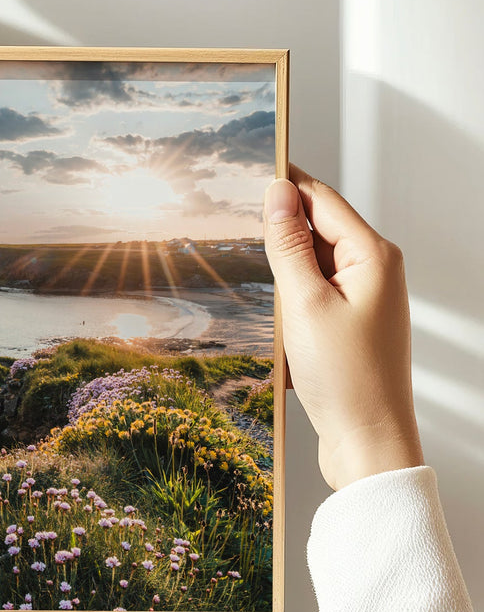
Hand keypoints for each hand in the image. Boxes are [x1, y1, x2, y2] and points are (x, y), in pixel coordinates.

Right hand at [263, 164, 424, 491]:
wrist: (368, 442)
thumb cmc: (346, 378)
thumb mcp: (305, 304)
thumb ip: (289, 245)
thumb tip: (277, 193)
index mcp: (373, 256)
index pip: (321, 199)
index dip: (284, 184)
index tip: (248, 169)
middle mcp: (375, 271)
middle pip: (317, 228)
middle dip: (278, 230)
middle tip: (235, 231)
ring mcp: (364, 298)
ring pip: (312, 263)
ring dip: (282, 271)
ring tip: (257, 287)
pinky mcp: (351, 323)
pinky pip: (314, 293)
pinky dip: (290, 299)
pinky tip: (275, 321)